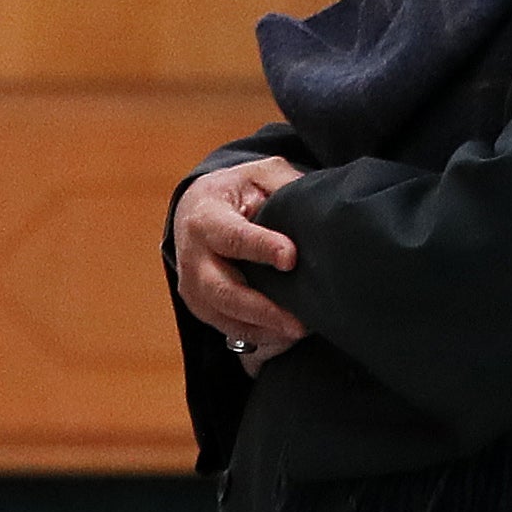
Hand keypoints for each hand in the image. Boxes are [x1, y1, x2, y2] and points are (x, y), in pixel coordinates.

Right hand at [173, 157, 309, 363]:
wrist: (194, 210)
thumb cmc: (234, 192)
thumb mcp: (258, 174)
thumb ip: (285, 183)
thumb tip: (319, 204)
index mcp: (205, 219)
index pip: (232, 237)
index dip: (261, 247)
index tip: (291, 258)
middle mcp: (192, 257)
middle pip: (223, 291)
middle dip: (262, 309)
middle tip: (299, 323)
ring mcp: (192, 286)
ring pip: (224, 317)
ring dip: (262, 329)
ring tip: (297, 332)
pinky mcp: (200, 306)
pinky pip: (227, 328)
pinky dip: (257, 336)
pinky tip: (284, 336)